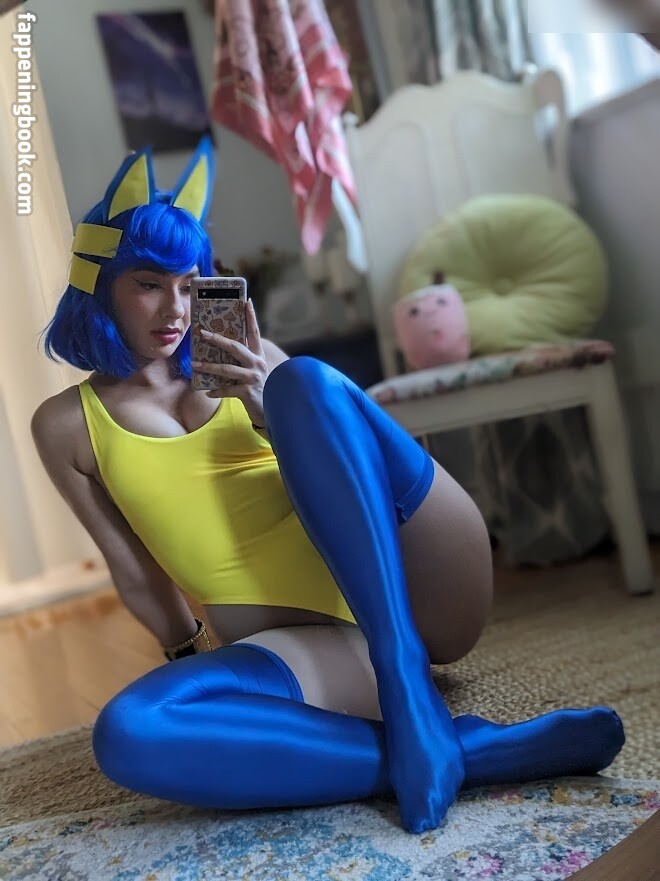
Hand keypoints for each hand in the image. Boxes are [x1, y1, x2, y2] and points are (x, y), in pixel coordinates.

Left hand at [191, 299, 267, 426]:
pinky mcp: (248, 392)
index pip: (254, 332)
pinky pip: (227, 390)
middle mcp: (257, 363)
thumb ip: (243, 362)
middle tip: (202, 333)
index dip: (251, 317)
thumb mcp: (254, 372)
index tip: (246, 302)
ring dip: (209, 366)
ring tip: (195, 365)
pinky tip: (207, 392)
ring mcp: (253, 377)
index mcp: (258, 356)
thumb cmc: (259, 389)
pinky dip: (216, 391)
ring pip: (227, 369)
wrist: (272, 410)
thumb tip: (221, 353)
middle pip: (235, 347)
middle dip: (217, 339)